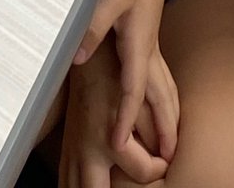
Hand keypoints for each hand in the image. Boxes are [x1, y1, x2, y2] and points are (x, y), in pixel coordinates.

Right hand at [60, 39, 170, 187]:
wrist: (89, 58)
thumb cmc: (115, 74)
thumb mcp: (142, 98)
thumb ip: (157, 129)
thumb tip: (168, 153)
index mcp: (111, 139)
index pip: (144, 172)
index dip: (159, 168)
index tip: (163, 161)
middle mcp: (90, 151)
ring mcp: (75, 151)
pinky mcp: (67, 147)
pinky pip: (65, 179)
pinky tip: (83, 187)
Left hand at [74, 0, 179, 156]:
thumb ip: (92, 27)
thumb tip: (76, 59)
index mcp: (137, 43)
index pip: (132, 91)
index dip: (124, 119)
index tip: (117, 145)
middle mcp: (147, 48)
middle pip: (159, 97)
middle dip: (163, 129)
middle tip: (168, 159)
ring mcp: (150, 41)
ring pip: (163, 87)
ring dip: (168, 114)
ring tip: (173, 137)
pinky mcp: (148, 32)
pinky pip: (160, 74)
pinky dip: (163, 93)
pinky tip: (158, 95)